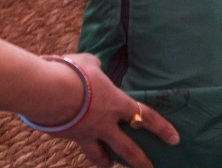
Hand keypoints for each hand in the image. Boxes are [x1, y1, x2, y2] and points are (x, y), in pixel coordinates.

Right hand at [54, 53, 178, 167]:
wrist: (47, 90)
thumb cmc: (74, 73)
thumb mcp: (89, 63)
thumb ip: (96, 66)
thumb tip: (95, 65)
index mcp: (117, 104)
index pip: (147, 118)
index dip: (162, 129)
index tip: (174, 139)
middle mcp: (104, 124)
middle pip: (127, 148)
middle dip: (139, 160)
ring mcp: (85, 134)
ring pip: (99, 155)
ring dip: (105, 162)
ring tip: (108, 166)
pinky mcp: (65, 137)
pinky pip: (74, 143)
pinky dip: (75, 142)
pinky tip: (71, 140)